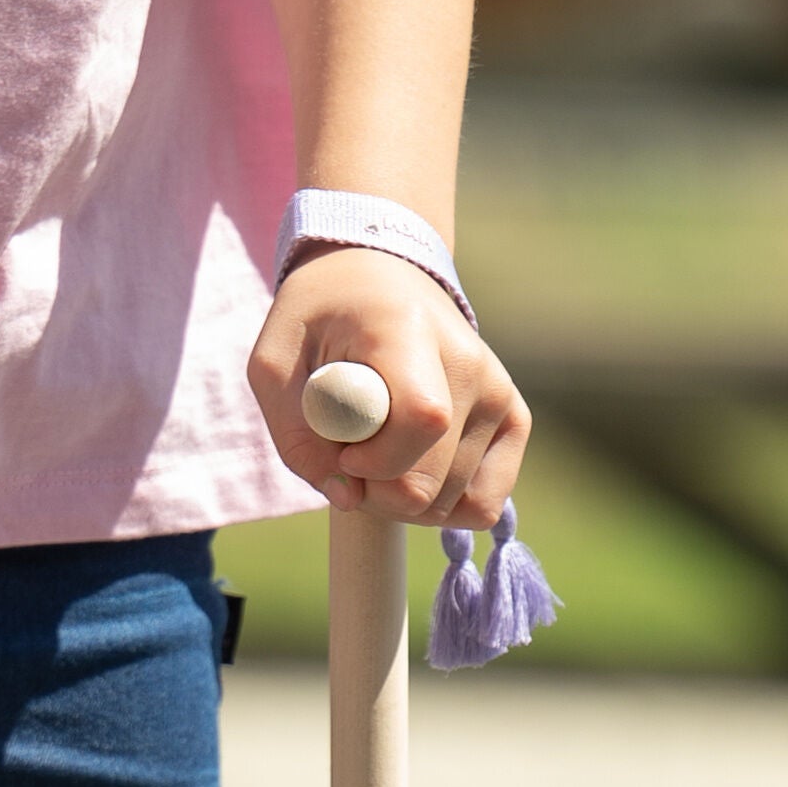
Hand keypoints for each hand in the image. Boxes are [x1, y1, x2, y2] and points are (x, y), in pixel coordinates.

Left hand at [247, 244, 529, 532]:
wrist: (380, 278)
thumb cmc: (320, 319)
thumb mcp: (274, 363)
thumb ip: (296, 434)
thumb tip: (347, 497)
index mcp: (407, 332)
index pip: (422, 419)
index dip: (376, 460)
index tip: (342, 454)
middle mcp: (469, 362)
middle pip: (433, 479)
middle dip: (376, 494)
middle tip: (348, 460)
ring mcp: (499, 392)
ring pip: (453, 501)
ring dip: (403, 502)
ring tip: (378, 457)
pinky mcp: (514, 418)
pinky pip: (484, 504)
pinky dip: (443, 508)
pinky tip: (413, 475)